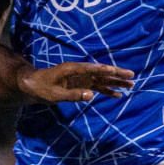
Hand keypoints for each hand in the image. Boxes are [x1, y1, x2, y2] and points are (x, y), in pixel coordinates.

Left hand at [18, 61, 134, 103]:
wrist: (32, 85)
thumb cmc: (41, 87)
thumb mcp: (55, 94)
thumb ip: (73, 95)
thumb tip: (91, 96)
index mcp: (73, 69)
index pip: (93, 69)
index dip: (106, 70)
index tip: (118, 71)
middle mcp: (80, 72)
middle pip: (101, 72)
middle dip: (116, 74)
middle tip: (132, 76)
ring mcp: (81, 78)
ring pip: (102, 79)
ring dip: (115, 82)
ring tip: (130, 85)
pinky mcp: (81, 85)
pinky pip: (97, 87)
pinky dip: (106, 90)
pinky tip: (117, 94)